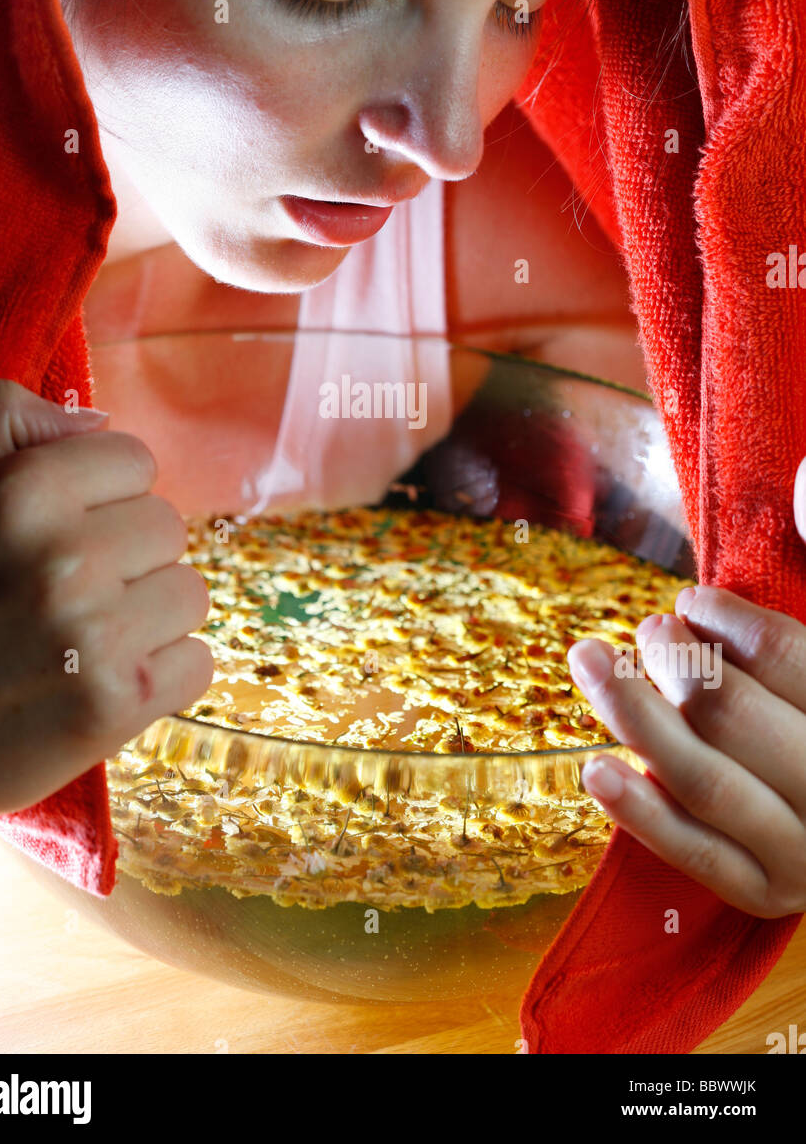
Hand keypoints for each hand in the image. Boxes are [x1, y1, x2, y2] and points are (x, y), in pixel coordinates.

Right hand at [0, 379, 211, 825]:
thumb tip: (97, 419)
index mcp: (20, 491)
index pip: (136, 461)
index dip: (101, 496)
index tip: (59, 533)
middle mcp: (65, 557)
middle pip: (168, 527)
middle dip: (126, 555)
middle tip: (62, 594)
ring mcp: (96, 634)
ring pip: (189, 593)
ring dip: (147, 616)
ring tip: (79, 639)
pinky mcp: (117, 705)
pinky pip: (198, 663)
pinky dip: (161, 677)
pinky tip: (99, 682)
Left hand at [567, 456, 805, 917]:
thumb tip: (802, 484)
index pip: (793, 662)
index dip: (729, 625)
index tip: (689, 601)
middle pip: (733, 716)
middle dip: (673, 662)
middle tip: (647, 630)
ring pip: (704, 780)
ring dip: (634, 713)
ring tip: (593, 662)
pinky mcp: (766, 896)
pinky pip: (697, 856)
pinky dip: (641, 813)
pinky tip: (596, 767)